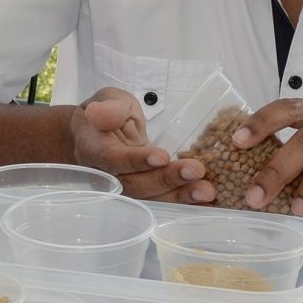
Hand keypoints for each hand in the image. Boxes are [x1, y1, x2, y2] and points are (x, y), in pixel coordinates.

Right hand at [70, 87, 214, 203]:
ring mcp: (125, 187)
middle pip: (135, 184)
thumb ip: (109, 107)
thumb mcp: (108, 100)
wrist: (98, 134)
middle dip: (167, 180)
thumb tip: (98, 113)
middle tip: (196, 171)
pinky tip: (207, 201)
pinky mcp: (142, 192)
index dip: (137, 160)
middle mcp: (107, 175)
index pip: (114, 159)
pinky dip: (183, 202)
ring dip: (179, 196)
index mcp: (95, 149)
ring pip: (149, 198)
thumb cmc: (107, 113)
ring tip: (207, 191)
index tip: (162, 156)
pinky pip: (160, 200)